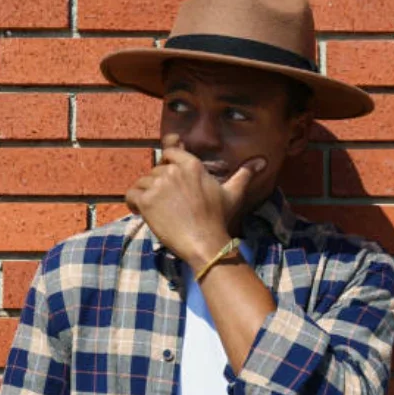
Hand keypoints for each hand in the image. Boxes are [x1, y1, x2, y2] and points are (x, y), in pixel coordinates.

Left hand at [125, 135, 265, 267]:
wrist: (205, 242)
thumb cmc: (219, 218)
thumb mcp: (233, 193)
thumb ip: (244, 173)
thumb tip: (262, 161)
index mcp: (191, 164)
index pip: (169, 152)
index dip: (167, 163)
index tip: (168, 177)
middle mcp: (173, 170)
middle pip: (155, 170)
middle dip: (158, 184)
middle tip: (169, 203)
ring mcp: (158, 185)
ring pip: (142, 182)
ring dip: (146, 195)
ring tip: (157, 210)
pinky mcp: (146, 201)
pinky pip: (131, 195)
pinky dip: (133, 203)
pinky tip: (141, 212)